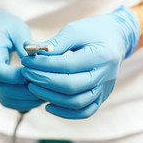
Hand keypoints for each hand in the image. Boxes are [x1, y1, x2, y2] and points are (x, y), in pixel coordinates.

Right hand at [0, 0, 43, 111]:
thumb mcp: (16, 28)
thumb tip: (39, 61)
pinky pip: (9, 101)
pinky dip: (24, 102)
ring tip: (47, 93)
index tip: (34, 71)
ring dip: (27, 100)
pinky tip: (39, 95)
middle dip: (27, 91)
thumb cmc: (4, 26)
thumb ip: (26, 45)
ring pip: (6, 100)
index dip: (15, 75)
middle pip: (3, 90)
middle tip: (48, 86)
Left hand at [21, 6, 139, 118]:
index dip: (43, 65)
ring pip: (76, 102)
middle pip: (70, 86)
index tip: (26, 61)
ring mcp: (104, 89)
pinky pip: (84, 112)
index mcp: (100, 55)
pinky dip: (65, 113)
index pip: (67, 65)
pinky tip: (48, 105)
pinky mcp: (101, 97)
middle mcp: (104, 75)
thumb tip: (33, 53)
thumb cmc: (93, 31)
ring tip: (33, 87)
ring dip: (51, 97)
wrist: (117, 39)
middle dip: (44, 81)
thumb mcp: (75, 29)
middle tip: (26, 74)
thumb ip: (56, 43)